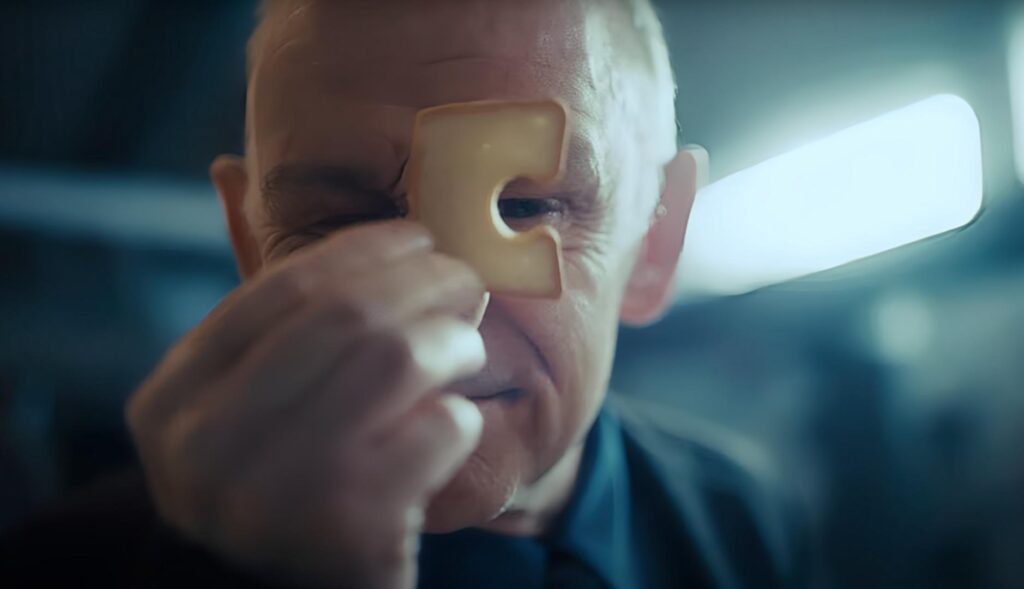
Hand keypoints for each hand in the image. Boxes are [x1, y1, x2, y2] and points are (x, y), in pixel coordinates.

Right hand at [126, 220, 486, 587]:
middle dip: (423, 282)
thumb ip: (258, 305)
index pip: (281, 288)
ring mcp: (270, 495)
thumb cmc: (286, 476)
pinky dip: (459, 417)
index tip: (418, 236)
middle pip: (344, 316)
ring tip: (469, 343)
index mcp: (173, 400)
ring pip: (392, 359)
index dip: (364, 250)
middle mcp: (204, 448)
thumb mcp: (252, 395)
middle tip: (468, 276)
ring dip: (449, 340)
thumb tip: (228, 170)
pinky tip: (457, 420)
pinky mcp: (347, 535)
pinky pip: (433, 432)